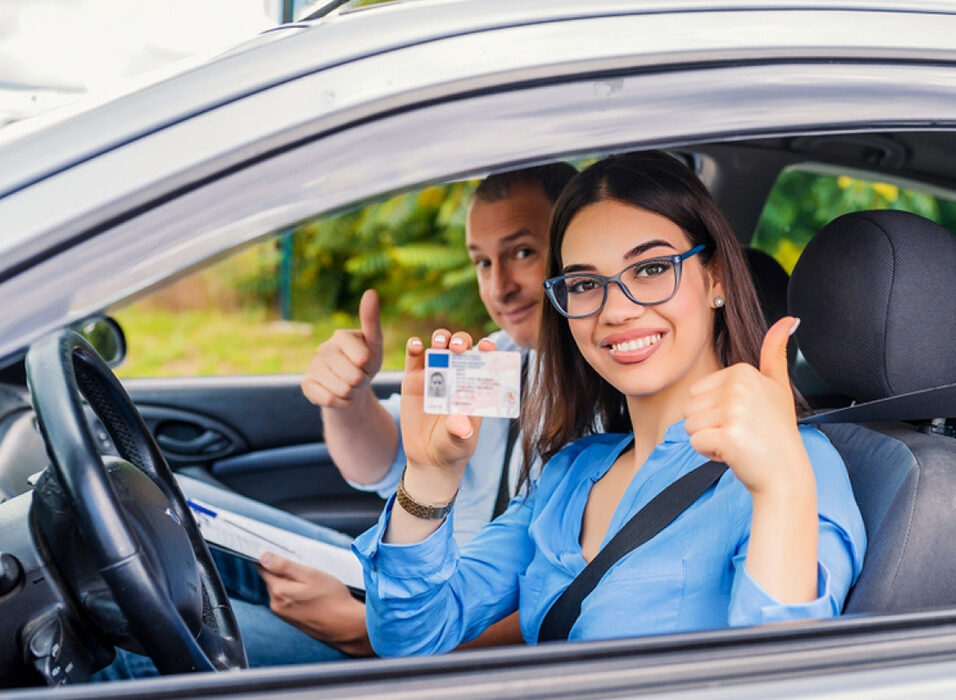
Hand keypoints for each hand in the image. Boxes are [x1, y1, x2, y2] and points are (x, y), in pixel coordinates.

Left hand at [258, 552, 372, 655]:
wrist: (345, 626)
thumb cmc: (332, 599)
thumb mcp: (311, 575)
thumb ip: (285, 566)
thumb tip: (264, 557)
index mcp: (279, 591)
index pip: (264, 568)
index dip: (273, 558)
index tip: (286, 555)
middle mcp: (276, 604)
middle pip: (273, 578)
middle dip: (285, 571)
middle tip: (307, 571)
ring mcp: (283, 614)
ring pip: (281, 589)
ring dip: (292, 583)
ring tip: (312, 584)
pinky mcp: (291, 620)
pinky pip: (288, 600)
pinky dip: (297, 594)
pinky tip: (312, 595)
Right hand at [302, 289, 383, 410]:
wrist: (351, 386)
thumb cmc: (365, 361)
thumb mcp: (374, 344)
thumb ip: (372, 320)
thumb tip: (371, 291)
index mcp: (340, 336)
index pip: (362, 359)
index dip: (368, 366)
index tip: (365, 362)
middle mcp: (323, 349)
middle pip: (354, 377)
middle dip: (361, 382)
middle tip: (357, 376)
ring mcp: (313, 367)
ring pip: (343, 390)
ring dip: (352, 393)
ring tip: (349, 384)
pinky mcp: (306, 385)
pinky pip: (330, 400)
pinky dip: (341, 403)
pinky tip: (337, 394)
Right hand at [398, 330, 494, 501]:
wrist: (429, 459)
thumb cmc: (453, 448)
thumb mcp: (461, 442)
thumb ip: (461, 433)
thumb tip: (460, 424)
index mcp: (475, 386)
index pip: (485, 361)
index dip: (488, 350)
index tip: (487, 347)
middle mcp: (456, 376)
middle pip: (461, 347)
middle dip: (461, 341)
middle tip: (458, 347)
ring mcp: (435, 375)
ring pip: (439, 347)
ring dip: (441, 339)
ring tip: (440, 344)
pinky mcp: (413, 380)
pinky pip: (414, 359)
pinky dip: (414, 347)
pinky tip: (416, 344)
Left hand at [684, 317, 808, 496]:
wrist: (785, 473)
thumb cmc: (776, 432)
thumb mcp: (778, 386)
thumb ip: (775, 352)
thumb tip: (789, 320)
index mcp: (743, 372)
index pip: (698, 392)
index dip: (715, 411)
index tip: (744, 418)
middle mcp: (739, 387)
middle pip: (690, 407)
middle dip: (709, 425)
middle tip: (740, 433)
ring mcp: (734, 411)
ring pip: (689, 426)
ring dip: (708, 439)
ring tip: (738, 442)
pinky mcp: (727, 436)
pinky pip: (695, 443)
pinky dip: (709, 453)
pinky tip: (734, 454)